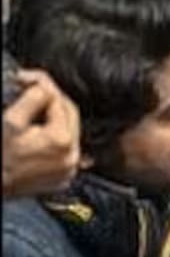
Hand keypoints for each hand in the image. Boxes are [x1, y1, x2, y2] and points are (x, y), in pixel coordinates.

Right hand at [2, 70, 80, 198]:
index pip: (60, 102)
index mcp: (61, 141)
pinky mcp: (62, 177)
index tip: (27, 79)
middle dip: (51, 101)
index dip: (44, 87)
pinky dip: (53, 138)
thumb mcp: (12, 120)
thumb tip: (44, 86)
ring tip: (31, 111)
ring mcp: (67, 170)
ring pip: (68, 132)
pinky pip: (63, 150)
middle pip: (69, 116)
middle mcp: (71, 158)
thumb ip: (33, 98)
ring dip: (52, 118)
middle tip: (30, 89)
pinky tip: (36, 133)